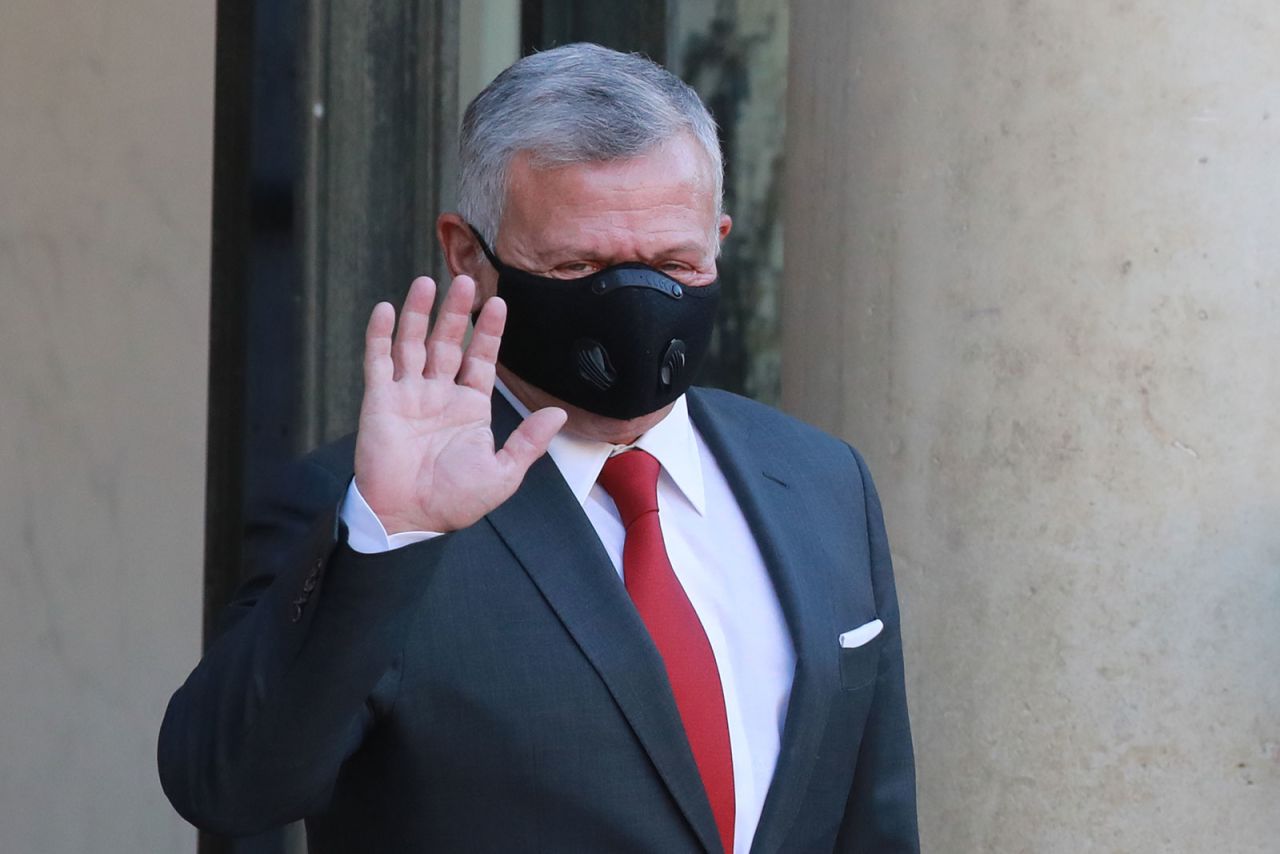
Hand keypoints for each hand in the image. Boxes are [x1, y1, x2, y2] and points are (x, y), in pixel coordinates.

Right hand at [353, 275, 566, 533]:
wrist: (410, 519)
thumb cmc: (454, 501)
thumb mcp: (503, 472)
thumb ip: (529, 441)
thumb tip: (557, 414)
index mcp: (469, 407)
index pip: (480, 358)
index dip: (488, 331)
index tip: (499, 303)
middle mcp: (438, 394)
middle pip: (447, 342)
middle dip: (456, 312)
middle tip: (465, 279)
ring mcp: (407, 394)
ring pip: (412, 343)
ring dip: (418, 313)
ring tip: (427, 282)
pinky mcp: (379, 401)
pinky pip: (378, 361)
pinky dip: (381, 335)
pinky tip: (388, 309)